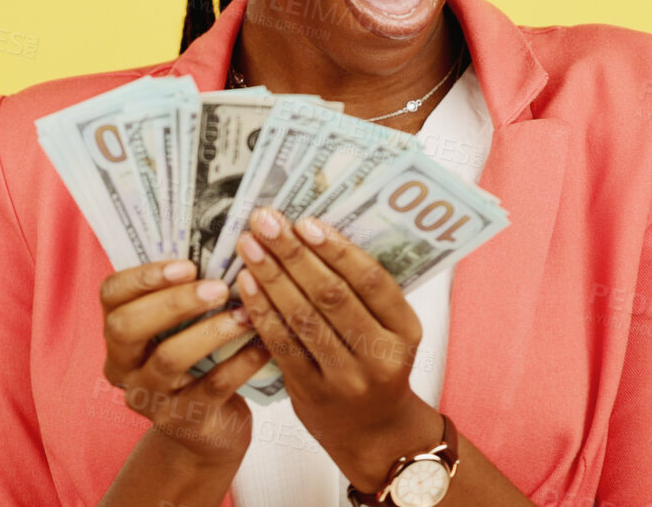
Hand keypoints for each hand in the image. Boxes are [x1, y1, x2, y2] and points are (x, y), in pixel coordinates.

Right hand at [98, 257, 271, 466]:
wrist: (208, 431)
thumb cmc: (200, 362)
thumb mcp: (184, 329)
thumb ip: (188, 292)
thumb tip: (224, 237)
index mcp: (118, 333)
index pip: (111, 295)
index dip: (144, 276)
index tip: (188, 263)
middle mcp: (123, 366)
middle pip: (127, 326)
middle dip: (173, 303)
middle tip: (218, 288)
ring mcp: (148, 398)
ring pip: (168, 359)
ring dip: (210, 332)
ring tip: (244, 315)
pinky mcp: (181, 422)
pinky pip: (210, 388)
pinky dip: (239, 363)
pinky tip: (263, 345)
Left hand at [234, 208, 444, 492]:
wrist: (372, 430)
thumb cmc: (376, 363)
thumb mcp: (388, 329)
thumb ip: (362, 291)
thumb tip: (314, 232)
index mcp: (405, 330)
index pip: (372, 281)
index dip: (337, 250)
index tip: (305, 221)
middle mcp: (380, 355)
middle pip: (332, 296)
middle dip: (294, 254)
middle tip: (266, 221)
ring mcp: (346, 379)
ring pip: (303, 318)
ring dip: (272, 276)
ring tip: (249, 245)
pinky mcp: (312, 394)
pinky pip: (282, 345)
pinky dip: (262, 311)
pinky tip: (246, 283)